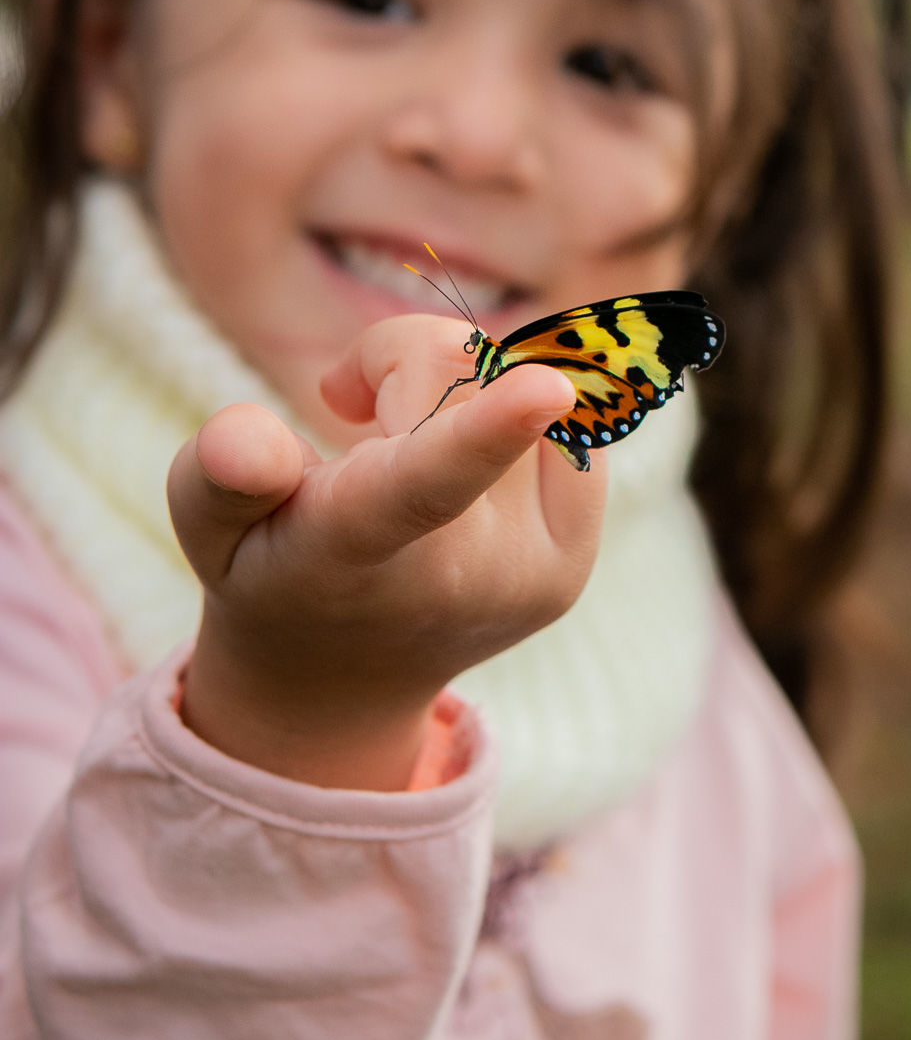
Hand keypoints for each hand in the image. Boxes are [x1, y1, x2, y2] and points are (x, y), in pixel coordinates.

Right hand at [169, 316, 605, 788]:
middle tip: (351, 405)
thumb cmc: (266, 566)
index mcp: (352, 556)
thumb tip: (244, 437)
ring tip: (405, 445)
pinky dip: (515, 416)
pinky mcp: (575, 559)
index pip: (420, 486)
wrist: (339, 679)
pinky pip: (569, 422)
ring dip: (459, 388)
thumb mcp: (207, 525)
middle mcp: (460, 577)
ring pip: (517, 384)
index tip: (546, 387)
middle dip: (402, 360)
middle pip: (459, 376)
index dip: (486, 428)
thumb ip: (219, 477)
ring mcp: (531, 575)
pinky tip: (469, 466)